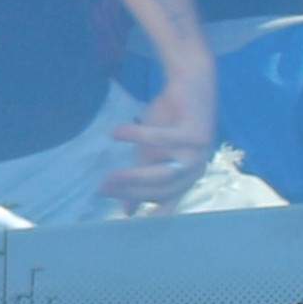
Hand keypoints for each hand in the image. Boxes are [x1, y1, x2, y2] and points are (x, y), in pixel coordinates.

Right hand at [100, 60, 219, 212]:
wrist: (192, 82)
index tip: (127, 221)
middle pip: (163, 189)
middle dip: (132, 193)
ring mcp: (199, 152)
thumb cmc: (171, 119)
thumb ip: (141, 177)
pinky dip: (137, 137)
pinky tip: (114, 134)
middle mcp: (196, 168)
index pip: (167, 200)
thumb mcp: (151, 152)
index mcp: (188, 176)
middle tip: (103, 190)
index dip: (149, 212)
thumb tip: (127, 212)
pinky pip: (162, 139)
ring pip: (165, 172)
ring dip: (135, 177)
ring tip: (109, 176)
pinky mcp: (196, 132)